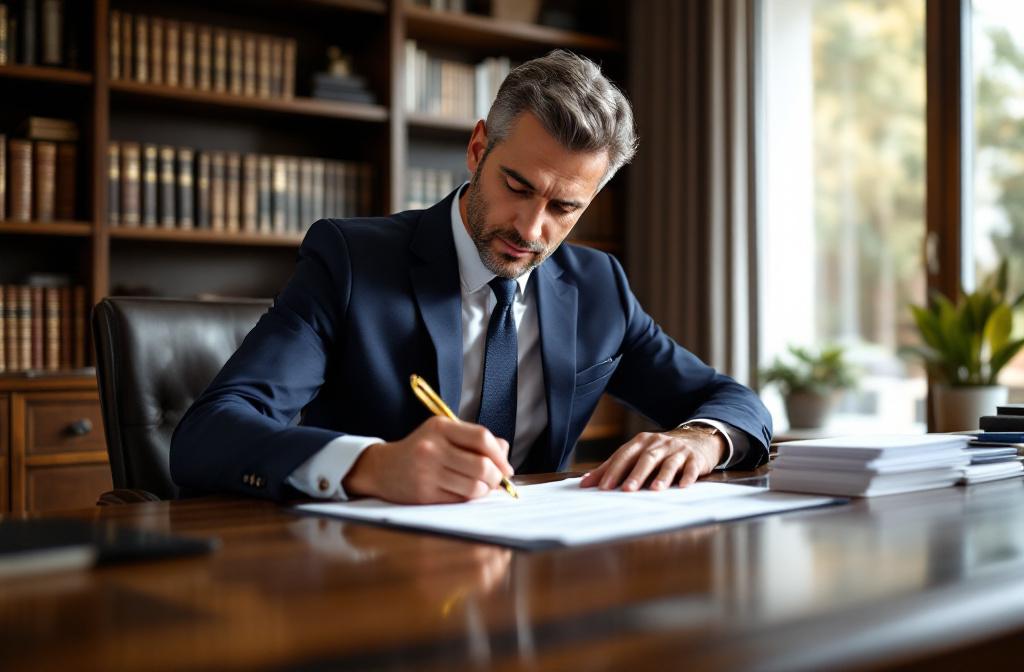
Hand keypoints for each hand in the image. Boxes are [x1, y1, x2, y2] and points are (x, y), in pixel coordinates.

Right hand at [343, 416, 512, 503]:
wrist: (382, 468)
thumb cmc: (421, 450)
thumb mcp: (444, 434)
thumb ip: (475, 440)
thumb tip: (505, 454)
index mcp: (441, 427)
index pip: (481, 438)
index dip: (500, 455)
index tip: (506, 468)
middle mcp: (433, 447)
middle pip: (482, 465)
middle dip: (496, 477)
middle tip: (496, 481)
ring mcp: (427, 471)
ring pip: (474, 486)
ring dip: (484, 491)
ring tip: (480, 488)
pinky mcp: (424, 493)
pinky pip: (460, 500)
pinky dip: (468, 499)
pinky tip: (463, 493)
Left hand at [579, 427, 724, 491]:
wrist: (697, 438)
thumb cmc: (660, 451)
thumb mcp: (638, 454)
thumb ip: (614, 467)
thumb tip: (586, 482)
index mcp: (641, 442)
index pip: (624, 456)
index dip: (613, 471)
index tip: (602, 487)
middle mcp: (658, 443)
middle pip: (645, 458)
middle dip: (635, 474)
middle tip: (626, 490)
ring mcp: (677, 450)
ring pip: (668, 463)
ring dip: (661, 476)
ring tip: (655, 489)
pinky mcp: (695, 458)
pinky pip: (691, 468)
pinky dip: (687, 477)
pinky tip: (683, 486)